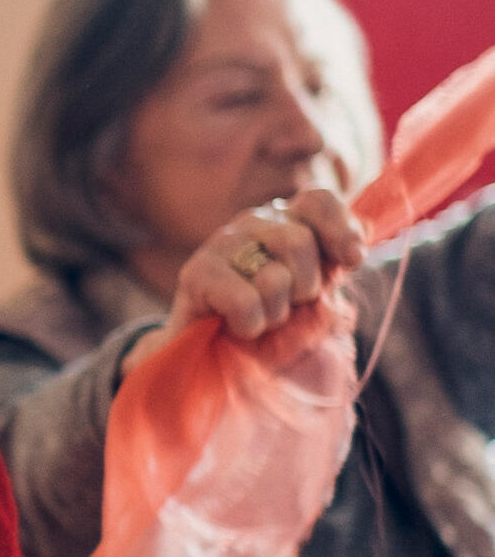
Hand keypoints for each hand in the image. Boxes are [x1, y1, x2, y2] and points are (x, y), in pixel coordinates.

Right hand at [125, 189, 364, 369]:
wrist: (215, 355)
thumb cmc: (273, 323)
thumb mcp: (317, 298)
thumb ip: (337, 266)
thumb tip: (360, 236)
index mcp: (287, 222)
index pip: (316, 200)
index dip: (339, 229)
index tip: (351, 262)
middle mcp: (253, 224)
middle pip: (299, 241)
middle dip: (305, 287)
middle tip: (289, 306)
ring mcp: (221, 244)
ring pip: (274, 277)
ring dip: (277, 313)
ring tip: (262, 319)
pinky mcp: (196, 273)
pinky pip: (245, 301)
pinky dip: (251, 325)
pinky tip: (238, 327)